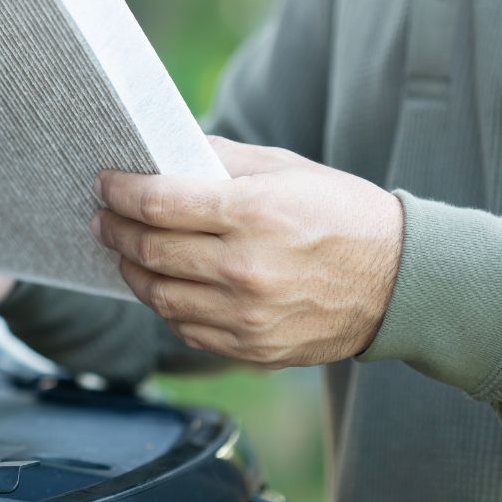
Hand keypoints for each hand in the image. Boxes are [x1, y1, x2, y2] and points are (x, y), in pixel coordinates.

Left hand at [93, 136, 402, 367]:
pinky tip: (159, 283)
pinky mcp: (251, 347)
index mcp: (253, 214)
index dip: (120, 192)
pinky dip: (162, 303)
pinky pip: (184, 326)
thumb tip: (159, 154)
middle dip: (114, 229)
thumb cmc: (339, 213)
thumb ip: (219, 160)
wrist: (399, 281)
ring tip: (123, 250)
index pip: (159, 203)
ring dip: (130, 269)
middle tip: (102, 217)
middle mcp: (245, 268)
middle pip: (150, 251)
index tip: (104, 184)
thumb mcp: (284, 169)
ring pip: (158, 295)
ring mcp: (247, 315)